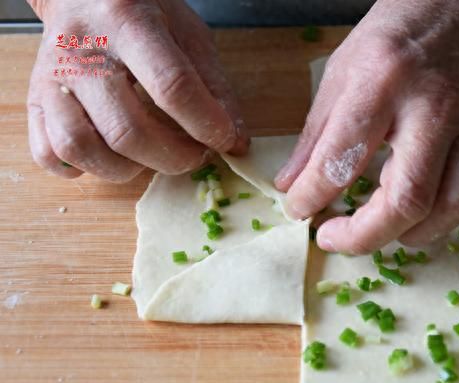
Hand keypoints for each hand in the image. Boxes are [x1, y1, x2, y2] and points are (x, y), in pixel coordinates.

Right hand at [26, 0, 248, 181]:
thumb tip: (235, 141)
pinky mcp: (35, 99)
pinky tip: (109, 157)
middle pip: (126, 129)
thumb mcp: (190, 36)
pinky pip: (48, 153)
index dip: (205, 124)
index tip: (224, 142)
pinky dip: (81, 169)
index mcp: (129, 23)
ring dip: (126, 169)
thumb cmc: (144, 13)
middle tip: (195, 156)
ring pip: (80, 147)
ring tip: (152, 158)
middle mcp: (82, 51)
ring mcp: (52, 78)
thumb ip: (214, 87)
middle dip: (173, 158)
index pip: (171, 86)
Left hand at [275, 0, 458, 253]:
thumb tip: (292, 187)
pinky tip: (448, 212)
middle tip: (334, 236)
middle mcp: (434, 109)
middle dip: (363, 235)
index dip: (311, 197)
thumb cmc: (394, 35)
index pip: (342, 160)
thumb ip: (315, 136)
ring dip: (414, 234)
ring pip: (457, 206)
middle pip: (408, 199)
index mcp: (382, 85)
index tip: (299, 209)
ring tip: (384, 227)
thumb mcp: (340, 72)